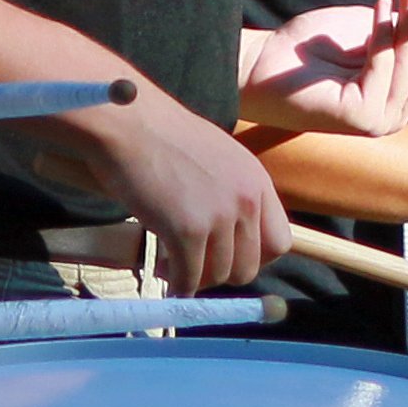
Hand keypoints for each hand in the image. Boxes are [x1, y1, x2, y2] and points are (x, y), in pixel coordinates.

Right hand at [57, 86, 291, 293]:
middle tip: (193, 265)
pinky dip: (177, 285)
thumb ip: (231, 192)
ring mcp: (219, 216)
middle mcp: (246, 200)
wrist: (128, 121)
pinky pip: (189, 277)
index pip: (279, 242)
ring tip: (169, 262)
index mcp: (257, 181)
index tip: (229, 258)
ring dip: (194, 277)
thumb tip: (229, 234)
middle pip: (249, 266)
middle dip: (220, 273)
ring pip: (218, 275)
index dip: (254, 258)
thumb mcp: (218, 157)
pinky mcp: (187, 230)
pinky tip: (163, 276)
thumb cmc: (161, 135)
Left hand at [238, 0, 407, 136]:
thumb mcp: (366, 31)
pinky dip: (382, 39)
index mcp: (394, 96)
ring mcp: (378, 121)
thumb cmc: (308, 50)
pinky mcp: (362, 118)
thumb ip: (400, 31)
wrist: (262, 64)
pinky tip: (376, 14)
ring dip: (404, 27)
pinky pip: (383, 68)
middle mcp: (391, 114)